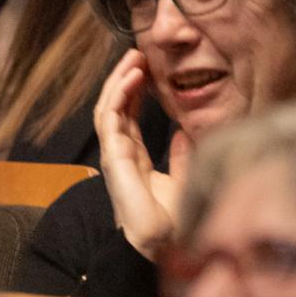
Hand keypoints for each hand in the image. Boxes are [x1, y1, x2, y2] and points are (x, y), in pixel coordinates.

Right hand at [94, 49, 183, 259]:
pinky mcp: (115, 160)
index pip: (130, 116)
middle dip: (125, 79)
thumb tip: (185, 132)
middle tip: (138, 52)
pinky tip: (131, 77)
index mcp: (135, 159)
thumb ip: (182, 156)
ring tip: (134, 57)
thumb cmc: (177, 218)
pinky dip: (119, 95)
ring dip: (120, 81)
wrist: (170, 243)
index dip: (135, 91)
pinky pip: (111, 120)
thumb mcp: (185, 178)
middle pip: (116, 108)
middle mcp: (121, 155)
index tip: (147, 68)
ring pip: (110, 109)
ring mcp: (115, 157)